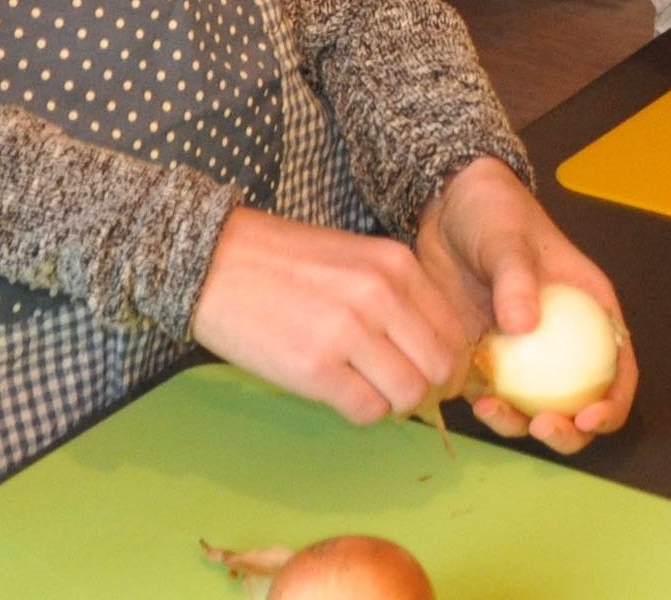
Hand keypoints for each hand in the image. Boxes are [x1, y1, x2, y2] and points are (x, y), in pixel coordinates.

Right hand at [189, 207, 474, 425]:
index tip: (431, 373)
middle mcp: (381, 296)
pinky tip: (340, 392)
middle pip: (440, 367)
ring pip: (408, 394)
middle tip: (402, 389)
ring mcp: (349, 332)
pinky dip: (362, 411)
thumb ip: (397, 295)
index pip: (454, 331)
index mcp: (396, 265)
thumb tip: (431, 348)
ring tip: (366, 388)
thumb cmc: (285, 262)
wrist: (216, 261)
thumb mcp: (355, 259)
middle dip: (428, 387)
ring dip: (393, 402)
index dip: (449, 361)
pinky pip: (367, 411)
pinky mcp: (315, 368)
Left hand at [414, 158, 635, 452]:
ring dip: (520, 426)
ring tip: (493, 411)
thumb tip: (523, 326)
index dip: (614, 402)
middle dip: (568, 432)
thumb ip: (516, 279)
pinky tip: (471, 401)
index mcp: (590, 312)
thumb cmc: (493, 212)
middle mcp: (562, 342)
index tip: (590, 417)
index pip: (619, 369)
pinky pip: (493, 397)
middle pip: (580, 404)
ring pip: (534, 410)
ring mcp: (523, 356)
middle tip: (542, 427)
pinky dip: (488, 410)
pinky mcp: (486, 360)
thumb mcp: (508, 238)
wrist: (446, 207)